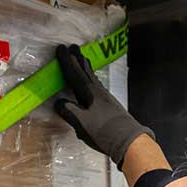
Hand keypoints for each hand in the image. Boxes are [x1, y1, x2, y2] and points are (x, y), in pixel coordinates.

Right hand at [54, 44, 154, 168]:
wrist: (127, 139)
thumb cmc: (103, 131)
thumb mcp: (81, 123)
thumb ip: (69, 111)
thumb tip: (59, 103)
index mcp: (88, 93)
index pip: (74, 74)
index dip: (66, 62)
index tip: (61, 49)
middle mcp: (97, 91)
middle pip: (85, 72)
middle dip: (78, 59)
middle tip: (74, 47)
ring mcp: (104, 97)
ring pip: (92, 77)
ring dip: (86, 67)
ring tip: (82, 59)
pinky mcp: (109, 104)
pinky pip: (96, 85)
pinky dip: (91, 79)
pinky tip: (92, 82)